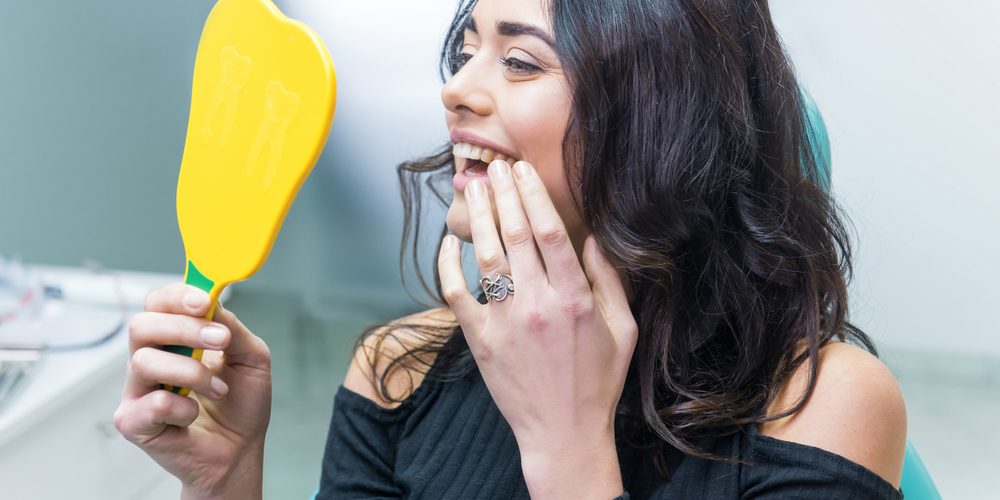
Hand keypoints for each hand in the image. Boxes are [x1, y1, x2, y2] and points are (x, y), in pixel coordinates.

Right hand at [113, 284, 271, 498]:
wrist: (240, 451)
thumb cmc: (241, 403)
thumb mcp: (251, 357)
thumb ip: (232, 327)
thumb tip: (213, 303)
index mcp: (174, 339)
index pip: (158, 303)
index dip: (177, 296)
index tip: (205, 302)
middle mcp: (150, 359)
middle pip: (142, 325)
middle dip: (184, 328)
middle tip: (220, 340)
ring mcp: (137, 390)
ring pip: (144, 361)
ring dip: (192, 372)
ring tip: (218, 389)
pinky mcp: (133, 421)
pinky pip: (150, 403)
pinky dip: (182, 408)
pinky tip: (194, 415)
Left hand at [439, 160, 637, 497]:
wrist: (563, 432)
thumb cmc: (597, 381)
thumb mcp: (623, 329)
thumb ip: (610, 280)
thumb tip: (596, 236)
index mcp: (575, 299)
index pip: (550, 232)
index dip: (533, 195)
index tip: (523, 170)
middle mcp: (538, 305)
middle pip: (515, 234)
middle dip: (504, 194)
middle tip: (496, 167)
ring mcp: (505, 322)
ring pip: (486, 256)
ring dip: (479, 218)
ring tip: (475, 190)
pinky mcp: (480, 340)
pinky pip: (456, 293)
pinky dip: (448, 264)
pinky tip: (449, 241)